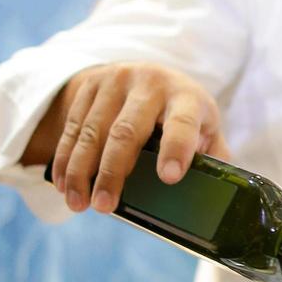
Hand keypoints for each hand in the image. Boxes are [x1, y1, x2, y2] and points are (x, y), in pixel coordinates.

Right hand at [25, 62, 229, 213]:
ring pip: (93, 131)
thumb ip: (212, 157)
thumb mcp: (205, 128)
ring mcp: (115, 82)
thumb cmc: (183, 114)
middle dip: (113, 172)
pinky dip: (66, 159)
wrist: (147, 74)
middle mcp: (149, 84)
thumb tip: (218, 198)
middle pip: (126, 132)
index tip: (169, 178)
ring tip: (79, 204)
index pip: (182, 123)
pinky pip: (73, 126)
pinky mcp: (89, 86)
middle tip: (105, 207)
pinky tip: (64, 185)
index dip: (176, 149)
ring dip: (81, 171)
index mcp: (186, 98)